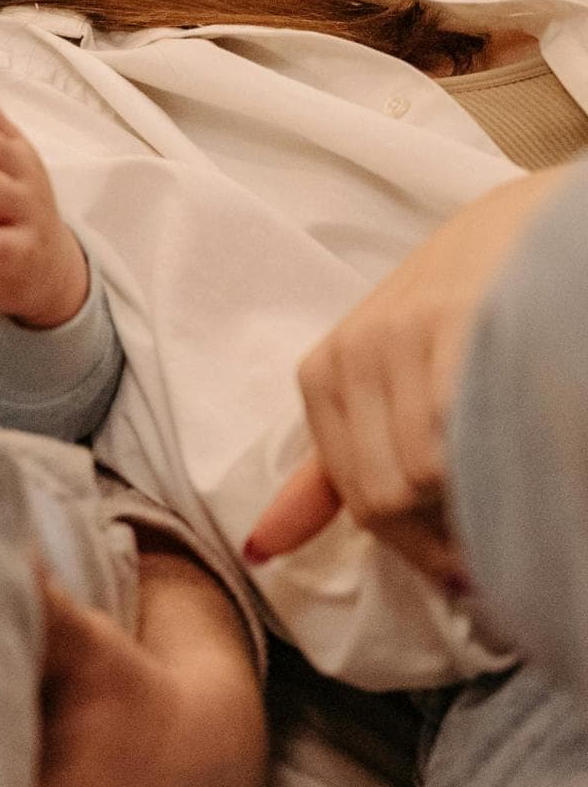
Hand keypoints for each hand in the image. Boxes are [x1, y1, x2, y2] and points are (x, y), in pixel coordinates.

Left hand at [245, 167, 568, 585]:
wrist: (526, 226)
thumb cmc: (456, 309)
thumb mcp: (380, 381)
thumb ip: (330, 469)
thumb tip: (260, 548)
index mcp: (324, 373)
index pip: (360, 499)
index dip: (421, 545)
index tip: (463, 560)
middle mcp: (353, 353)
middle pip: (389, 495)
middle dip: (450, 534)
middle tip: (497, 533)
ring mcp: (405, 336)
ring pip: (426, 471)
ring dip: (478, 502)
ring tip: (513, 486)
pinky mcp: (459, 321)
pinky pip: (458, 428)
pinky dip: (492, 462)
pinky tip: (522, 455)